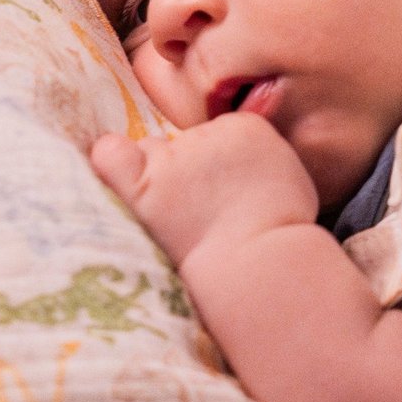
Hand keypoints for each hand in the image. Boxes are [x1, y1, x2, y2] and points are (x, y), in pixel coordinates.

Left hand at [90, 114, 319, 267]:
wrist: (262, 273)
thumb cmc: (281, 239)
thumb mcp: (291, 183)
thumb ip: (256, 162)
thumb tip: (230, 166)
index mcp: (246, 128)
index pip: (216, 133)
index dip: (215, 165)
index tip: (222, 195)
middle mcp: (204, 135)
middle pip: (179, 142)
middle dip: (184, 171)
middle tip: (198, 213)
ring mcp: (170, 160)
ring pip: (148, 154)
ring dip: (155, 179)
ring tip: (176, 219)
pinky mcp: (143, 187)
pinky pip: (110, 155)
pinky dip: (113, 163)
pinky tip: (121, 180)